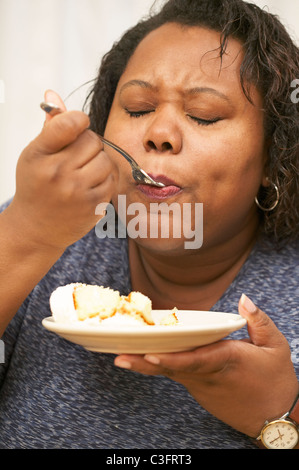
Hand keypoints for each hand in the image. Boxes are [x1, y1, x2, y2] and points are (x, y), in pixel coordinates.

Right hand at [7, 90, 115, 249]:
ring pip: (105, 160)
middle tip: (77, 155)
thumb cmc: (36, 186)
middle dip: (88, 143)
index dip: (78, 120)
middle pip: (92, 140)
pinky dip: (104, 179)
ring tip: (84, 170)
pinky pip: (112, 179)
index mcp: (39, 155)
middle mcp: (57, 173)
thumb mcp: (34, 155)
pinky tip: (90, 184)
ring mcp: (77, 191)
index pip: (68, 123)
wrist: (36, 229)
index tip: (77, 126)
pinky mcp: (93, 205)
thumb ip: (49, 127)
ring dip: (99, 161)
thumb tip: (53, 94)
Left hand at [114, 294, 298, 436]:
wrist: (275, 417)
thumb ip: (258, 321)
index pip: (197, 360)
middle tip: (119, 357)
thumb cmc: (276, 380)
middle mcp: (209, 375)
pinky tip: (141, 359)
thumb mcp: (276, 346)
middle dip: (145, 363)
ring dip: (145, 366)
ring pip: (170, 374)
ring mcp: (201, 386)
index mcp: (228, 360)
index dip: (173, 359)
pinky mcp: (198, 390)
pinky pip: (176, 376)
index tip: (152, 355)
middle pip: (174, 368)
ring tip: (121, 358)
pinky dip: (159, 368)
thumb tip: (243, 298)